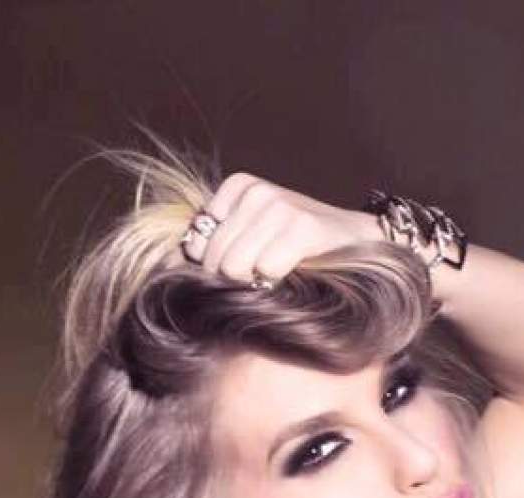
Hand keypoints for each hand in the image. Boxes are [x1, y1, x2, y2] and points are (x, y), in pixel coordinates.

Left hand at [181, 171, 383, 286]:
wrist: (357, 240)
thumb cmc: (299, 245)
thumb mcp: (252, 234)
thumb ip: (215, 243)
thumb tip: (166, 266)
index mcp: (238, 187)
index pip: (197, 244)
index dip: (214, 268)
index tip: (241, 270)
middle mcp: (256, 191)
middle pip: (215, 259)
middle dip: (232, 280)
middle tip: (260, 279)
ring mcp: (279, 206)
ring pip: (236, 267)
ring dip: (255, 284)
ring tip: (275, 274)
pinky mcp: (301, 226)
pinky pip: (267, 270)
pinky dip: (278, 282)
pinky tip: (293, 273)